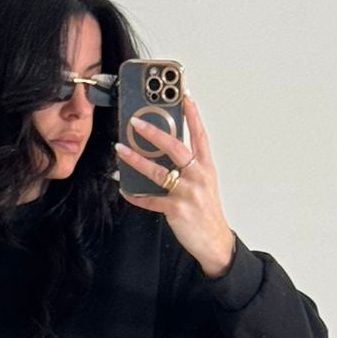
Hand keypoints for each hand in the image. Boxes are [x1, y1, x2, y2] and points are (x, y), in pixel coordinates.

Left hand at [115, 90, 235, 275]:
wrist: (215, 241)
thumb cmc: (207, 210)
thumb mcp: (204, 183)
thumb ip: (189, 166)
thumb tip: (165, 150)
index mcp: (205, 167)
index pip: (200, 135)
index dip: (193, 115)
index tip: (184, 96)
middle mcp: (197, 176)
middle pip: (176, 148)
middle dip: (154, 133)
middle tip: (137, 122)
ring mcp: (187, 193)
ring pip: (158, 171)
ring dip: (136, 160)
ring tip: (121, 149)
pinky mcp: (176, 209)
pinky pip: (150, 200)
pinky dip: (136, 195)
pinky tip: (125, 190)